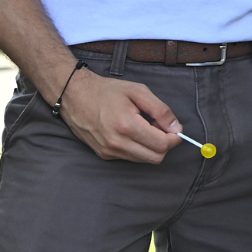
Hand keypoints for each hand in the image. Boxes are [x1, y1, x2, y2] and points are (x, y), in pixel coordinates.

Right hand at [56, 68, 180, 162]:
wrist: (75, 95)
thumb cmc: (107, 91)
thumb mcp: (138, 91)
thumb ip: (161, 110)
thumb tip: (176, 127)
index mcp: (127, 126)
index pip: (162, 145)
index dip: (174, 138)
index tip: (175, 129)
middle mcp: (117, 143)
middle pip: (155, 158)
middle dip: (165, 145)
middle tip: (161, 128)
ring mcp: (108, 151)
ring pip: (143, 160)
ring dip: (151, 147)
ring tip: (145, 128)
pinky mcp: (103, 154)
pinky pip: (130, 158)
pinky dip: (138, 148)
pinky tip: (133, 133)